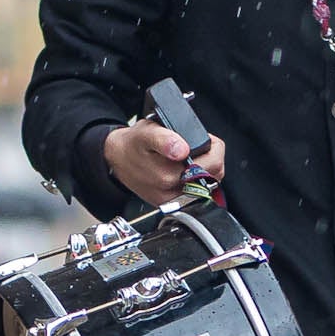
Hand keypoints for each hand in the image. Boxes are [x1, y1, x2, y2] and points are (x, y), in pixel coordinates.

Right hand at [103, 118, 224, 204]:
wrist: (119, 159)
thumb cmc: (133, 144)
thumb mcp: (147, 132)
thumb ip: (165, 139)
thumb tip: (182, 150)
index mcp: (167, 175)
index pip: (213, 164)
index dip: (211, 146)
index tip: (197, 142)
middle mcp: (172, 192)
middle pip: (214, 173)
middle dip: (208, 156)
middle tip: (191, 146)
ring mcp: (174, 200)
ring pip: (210, 182)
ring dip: (205, 168)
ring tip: (188, 157)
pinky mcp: (175, 203)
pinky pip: (200, 190)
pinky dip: (198, 178)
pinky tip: (186, 169)